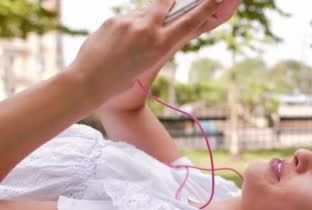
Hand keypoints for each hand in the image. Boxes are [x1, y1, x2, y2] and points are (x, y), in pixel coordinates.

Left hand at [69, 0, 240, 106]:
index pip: (190, 21)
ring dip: (148, 18)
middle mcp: (146, 29)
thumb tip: (160, 22)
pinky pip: (128, 18)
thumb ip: (159, 41)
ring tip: (137, 41)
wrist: (87, 82)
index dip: (206, 7)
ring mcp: (128, 22)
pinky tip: (120, 44)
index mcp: (160, 45)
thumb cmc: (120, 81)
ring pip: (145, 11)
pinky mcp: (113, 20)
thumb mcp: (149, 63)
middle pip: (167, 2)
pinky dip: (130, 28)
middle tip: (176, 0)